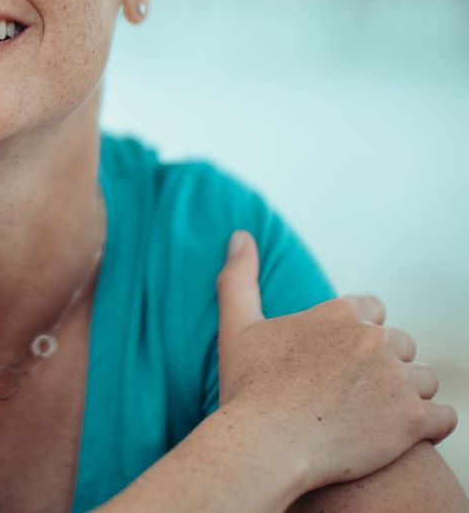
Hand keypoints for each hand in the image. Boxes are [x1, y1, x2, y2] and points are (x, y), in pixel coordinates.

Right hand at [215, 230, 456, 491]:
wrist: (264, 446)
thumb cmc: (248, 389)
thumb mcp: (237, 326)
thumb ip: (239, 277)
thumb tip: (240, 236)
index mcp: (339, 314)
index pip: (373, 311)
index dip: (358, 335)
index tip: (338, 360)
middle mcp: (373, 340)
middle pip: (401, 344)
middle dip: (384, 365)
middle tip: (352, 393)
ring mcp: (396, 379)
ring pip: (424, 380)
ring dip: (407, 396)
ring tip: (374, 417)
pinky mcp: (413, 420)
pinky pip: (445, 417)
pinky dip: (430, 426)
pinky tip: (401, 435)